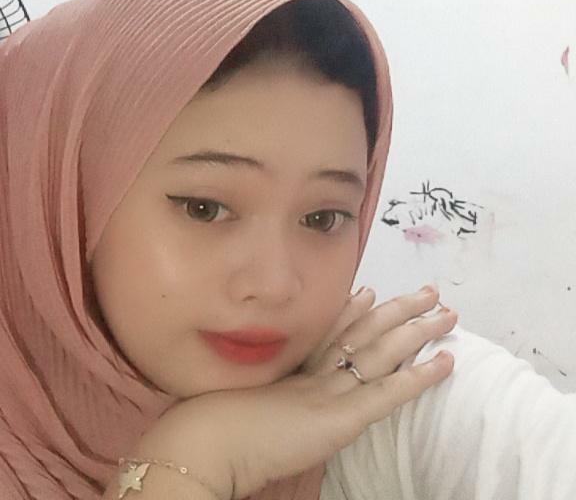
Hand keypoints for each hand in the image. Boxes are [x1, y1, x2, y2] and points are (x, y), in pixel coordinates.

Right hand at [132, 287, 456, 499]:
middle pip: (363, 331)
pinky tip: (445, 361)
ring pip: (381, 351)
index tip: (371, 292)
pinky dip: (418, 377)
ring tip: (446, 312)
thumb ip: (255, 393)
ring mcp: (329, 389)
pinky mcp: (339, 417)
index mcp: (291, 365)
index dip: (354, 311)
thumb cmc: (210, 426)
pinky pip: (386, 393)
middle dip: (397, 309)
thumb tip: (258, 390)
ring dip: (416, 330)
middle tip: (427, 291)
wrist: (205, 439)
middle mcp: (314, 368)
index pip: (330, 332)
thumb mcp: (236, 403)